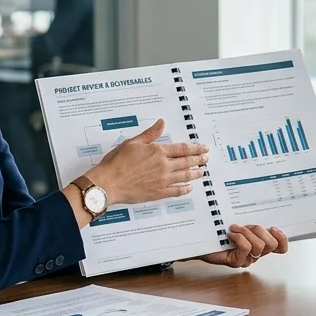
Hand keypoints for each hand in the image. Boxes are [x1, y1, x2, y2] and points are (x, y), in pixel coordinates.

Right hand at [86, 119, 207, 204]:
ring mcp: (162, 180)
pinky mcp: (158, 193)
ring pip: (184, 176)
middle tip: (206, 158)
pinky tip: (189, 187)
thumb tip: (161, 123)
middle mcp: (163, 165)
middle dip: (199, 160)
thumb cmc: (117, 162)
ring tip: (202, 172)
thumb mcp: (133, 143)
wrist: (108, 182)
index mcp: (158, 151)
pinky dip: (185, 188)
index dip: (195, 148)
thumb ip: (150, 134)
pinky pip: (176, 191)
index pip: (182, 148)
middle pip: (187, 162)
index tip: (203, 147)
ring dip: (195, 173)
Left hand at [196, 225, 288, 267]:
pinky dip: (239, 238)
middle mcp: (255, 253)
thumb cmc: (219, 230)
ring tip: (234, 229)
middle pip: (271, 244)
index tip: (273, 227)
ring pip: (259, 246)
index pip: (280, 247)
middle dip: (259, 230)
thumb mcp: (240, 223)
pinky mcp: (236, 261)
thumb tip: (263, 211)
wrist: (200, 239)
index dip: (282, 238)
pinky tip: (230, 235)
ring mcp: (246, 259)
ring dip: (246, 232)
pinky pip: (246, 249)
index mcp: (260, 243)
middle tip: (245, 225)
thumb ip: (252, 222)